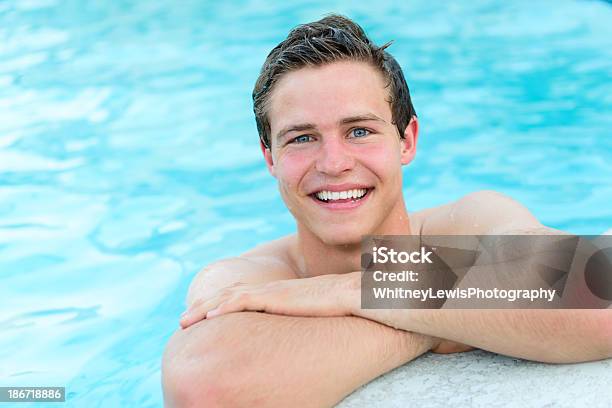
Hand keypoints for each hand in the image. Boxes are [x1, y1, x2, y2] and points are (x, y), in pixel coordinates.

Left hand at [180, 272, 360, 328]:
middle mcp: (268, 289)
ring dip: (204, 308)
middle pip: (227, 293)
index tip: (202, 314)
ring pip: (228, 297)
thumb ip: (298, 319)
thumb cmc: (336, 305)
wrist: (350, 293)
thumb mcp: (310, 313)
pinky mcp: (275, 298)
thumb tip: (295, 330)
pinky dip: (223, 308)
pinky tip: (209, 318)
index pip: (239, 295)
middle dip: (202, 305)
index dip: (217, 303)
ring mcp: (270, 292)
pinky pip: (243, 301)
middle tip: (183, 319)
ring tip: (185, 320)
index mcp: (275, 293)